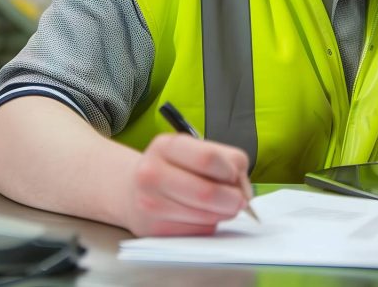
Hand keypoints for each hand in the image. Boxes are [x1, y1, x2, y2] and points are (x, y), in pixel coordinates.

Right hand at [121, 133, 251, 236]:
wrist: (132, 189)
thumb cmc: (173, 166)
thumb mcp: (195, 149)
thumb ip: (228, 160)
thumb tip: (245, 191)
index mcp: (165, 146)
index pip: (208, 159)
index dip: (231, 171)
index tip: (234, 175)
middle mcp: (152, 173)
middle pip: (207, 192)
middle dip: (234, 199)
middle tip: (239, 200)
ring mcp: (150, 204)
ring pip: (206, 216)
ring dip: (223, 213)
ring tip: (218, 205)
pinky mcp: (155, 230)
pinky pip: (198, 231)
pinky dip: (209, 224)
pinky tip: (199, 214)